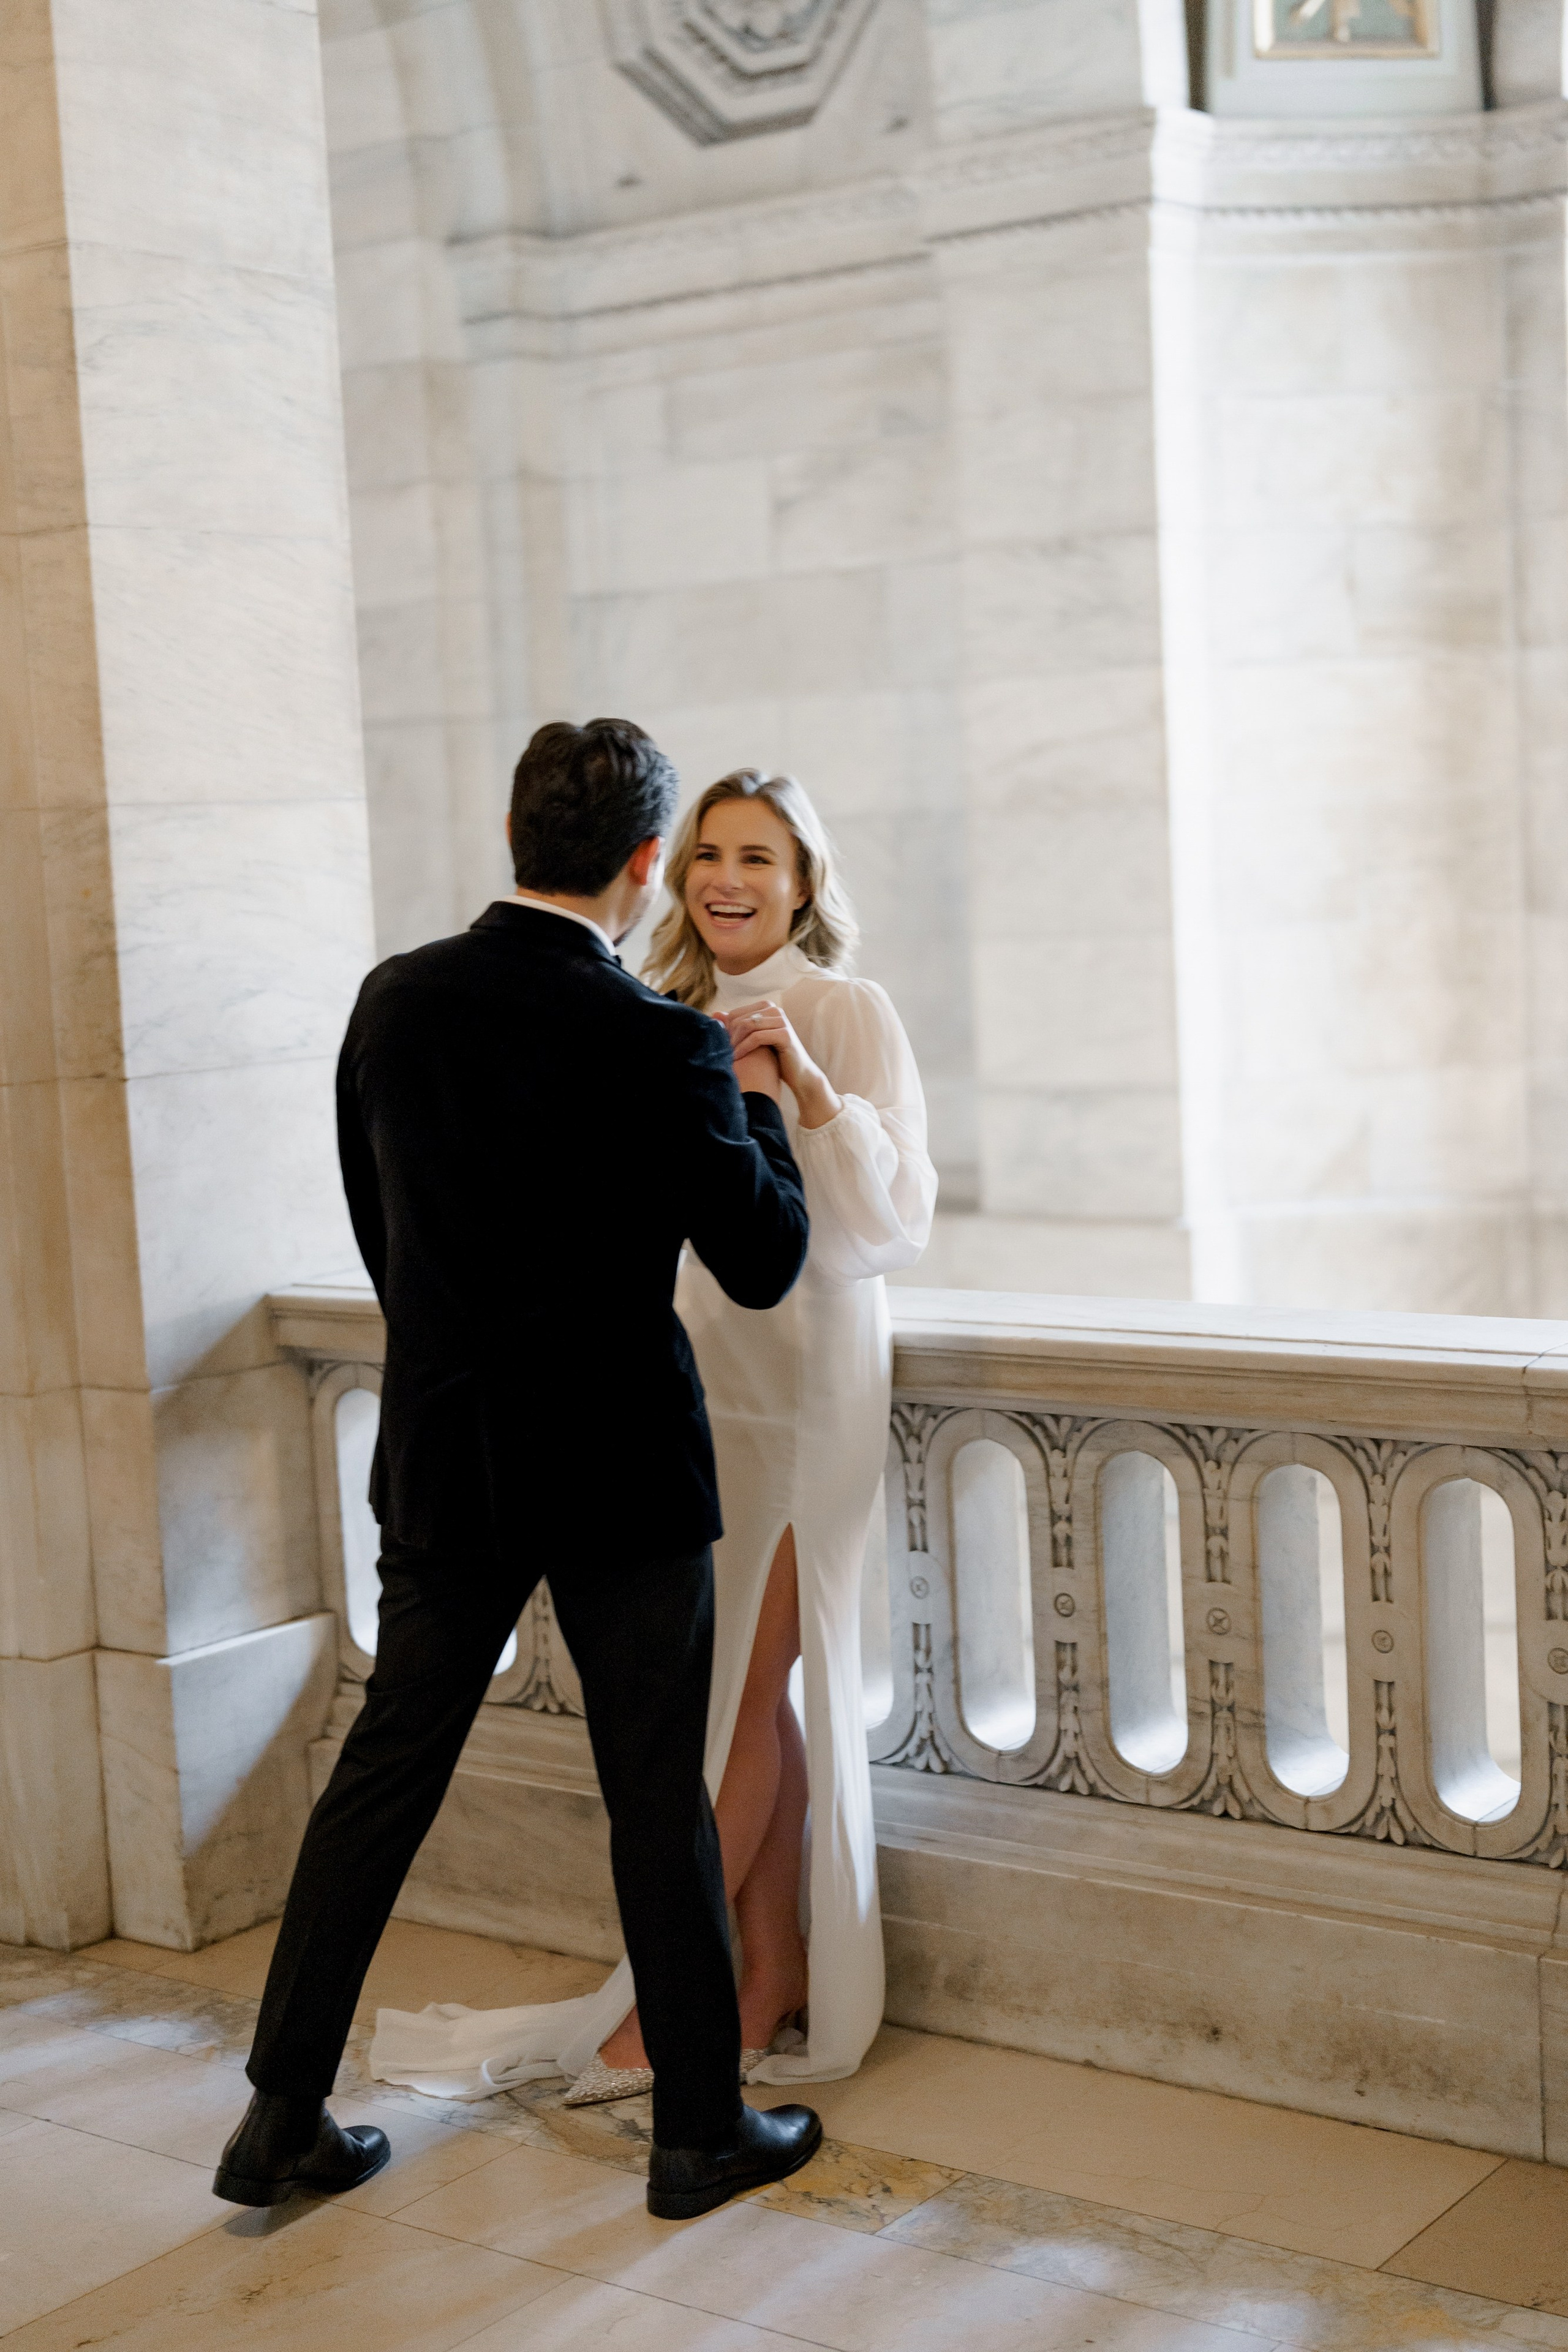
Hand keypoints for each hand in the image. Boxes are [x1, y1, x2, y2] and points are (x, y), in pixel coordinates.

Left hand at [723, 1001, 841, 1129]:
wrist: (799, 1075)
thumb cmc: (774, 1058)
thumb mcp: (752, 1041)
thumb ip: (735, 1027)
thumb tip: (714, 1013)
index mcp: (766, 1008)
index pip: (735, 1013)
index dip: (725, 1030)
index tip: (721, 1046)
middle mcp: (775, 1010)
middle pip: (740, 1018)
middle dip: (729, 1036)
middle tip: (723, 1053)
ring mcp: (781, 1020)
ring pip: (747, 1026)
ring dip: (735, 1042)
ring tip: (728, 1056)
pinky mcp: (785, 1034)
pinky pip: (757, 1037)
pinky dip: (744, 1048)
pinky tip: (737, 1058)